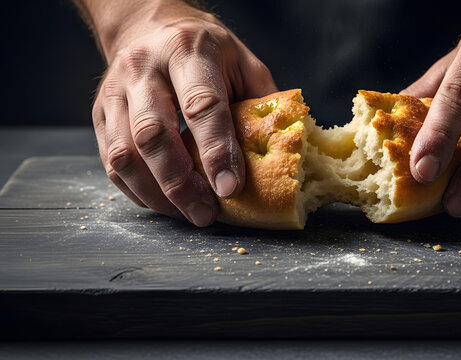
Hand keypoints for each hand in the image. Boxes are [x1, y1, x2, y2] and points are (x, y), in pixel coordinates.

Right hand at [85, 2, 276, 225]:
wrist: (149, 25)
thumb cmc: (206, 50)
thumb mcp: (243, 63)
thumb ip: (262, 103)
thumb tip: (282, 152)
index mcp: (187, 50)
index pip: (201, 106)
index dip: (216, 151)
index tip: (230, 188)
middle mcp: (143, 67)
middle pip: (153, 134)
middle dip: (180, 183)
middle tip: (205, 213)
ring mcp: (115, 91)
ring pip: (125, 153)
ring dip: (157, 194)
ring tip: (187, 213)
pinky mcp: (100, 113)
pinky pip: (111, 162)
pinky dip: (138, 191)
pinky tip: (164, 202)